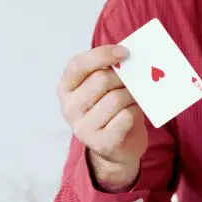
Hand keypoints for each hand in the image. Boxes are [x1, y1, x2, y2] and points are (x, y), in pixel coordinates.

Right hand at [57, 44, 146, 190]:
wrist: (118, 149)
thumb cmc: (112, 111)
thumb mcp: (105, 88)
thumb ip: (110, 71)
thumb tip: (131, 58)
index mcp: (66, 88)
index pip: (78, 65)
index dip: (102, 55)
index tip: (125, 52)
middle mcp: (69, 107)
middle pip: (101, 79)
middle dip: (124, 77)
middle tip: (135, 82)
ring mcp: (82, 127)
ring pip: (116, 98)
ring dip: (132, 96)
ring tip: (133, 100)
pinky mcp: (100, 142)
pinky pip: (125, 117)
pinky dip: (134, 114)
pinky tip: (132, 117)